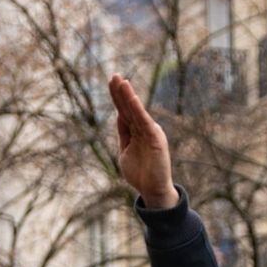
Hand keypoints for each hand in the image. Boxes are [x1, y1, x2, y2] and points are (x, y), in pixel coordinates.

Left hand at [108, 74, 178, 209]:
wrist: (153, 191)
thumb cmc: (140, 174)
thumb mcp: (125, 151)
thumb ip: (124, 134)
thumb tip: (119, 115)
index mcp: (136, 132)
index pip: (124, 112)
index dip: (118, 97)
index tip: (112, 82)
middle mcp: (144, 129)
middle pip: (129, 108)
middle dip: (121, 92)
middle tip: (114, 75)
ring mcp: (150, 132)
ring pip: (136, 111)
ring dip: (128, 96)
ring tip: (121, 81)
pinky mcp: (155, 138)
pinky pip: (144, 120)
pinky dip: (137, 108)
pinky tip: (131, 97)